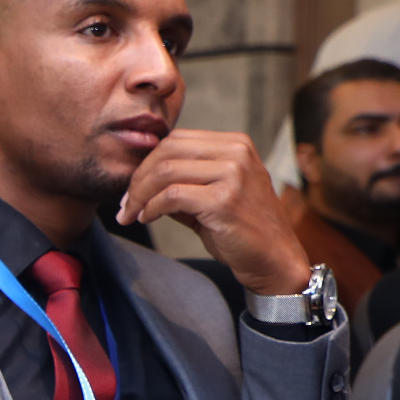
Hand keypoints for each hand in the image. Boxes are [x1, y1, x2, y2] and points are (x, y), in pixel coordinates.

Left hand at [116, 129, 310, 298]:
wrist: (274, 259)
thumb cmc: (241, 229)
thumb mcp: (214, 194)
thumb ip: (184, 181)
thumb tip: (139, 179)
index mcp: (235, 144)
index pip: (177, 140)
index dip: (147, 162)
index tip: (132, 188)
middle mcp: (236, 153)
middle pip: (167, 151)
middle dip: (138, 178)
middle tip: (125, 204)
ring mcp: (232, 174)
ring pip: (166, 171)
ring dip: (139, 195)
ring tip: (131, 214)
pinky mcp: (223, 200)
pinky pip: (171, 196)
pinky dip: (151, 208)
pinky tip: (147, 218)